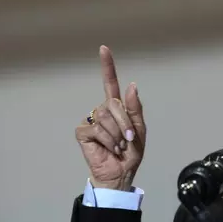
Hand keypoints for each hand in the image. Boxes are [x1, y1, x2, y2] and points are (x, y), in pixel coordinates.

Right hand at [75, 45, 146, 190]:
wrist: (121, 172)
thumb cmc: (130, 153)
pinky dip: (108, 141)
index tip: (104, 49)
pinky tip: (109, 148)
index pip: (111, 84)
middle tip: (128, 138)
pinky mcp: (83, 132)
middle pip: (113, 104)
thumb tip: (131, 85)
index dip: (107, 66)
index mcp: (117, 108)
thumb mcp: (139, 130)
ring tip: (118, 145)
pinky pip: (97, 129)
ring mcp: (91, 120)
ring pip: (105, 117)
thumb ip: (134, 108)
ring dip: (117, 134)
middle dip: (125, 122)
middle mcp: (102, 111)